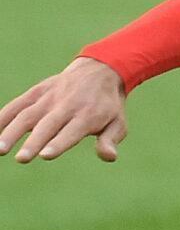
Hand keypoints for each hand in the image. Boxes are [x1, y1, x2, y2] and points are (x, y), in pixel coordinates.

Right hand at [0, 56, 130, 162]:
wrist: (100, 70)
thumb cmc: (107, 105)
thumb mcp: (118, 122)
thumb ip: (110, 140)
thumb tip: (109, 157)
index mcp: (88, 114)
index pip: (72, 130)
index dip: (59, 142)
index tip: (46, 155)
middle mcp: (67, 105)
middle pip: (48, 124)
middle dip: (34, 141)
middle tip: (22, 159)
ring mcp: (49, 97)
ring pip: (27, 115)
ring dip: (12, 132)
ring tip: (0, 149)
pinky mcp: (36, 92)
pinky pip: (16, 105)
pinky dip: (2, 117)